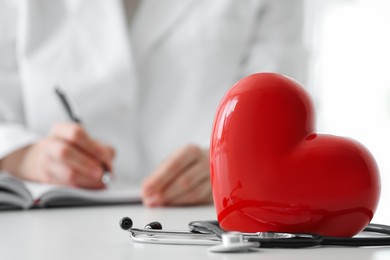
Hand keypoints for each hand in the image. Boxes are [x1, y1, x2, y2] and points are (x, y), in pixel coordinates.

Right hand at [0, 122, 114, 188]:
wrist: (48, 159)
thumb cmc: (75, 149)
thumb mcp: (90, 143)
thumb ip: (104, 151)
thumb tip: (109, 167)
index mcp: (61, 130)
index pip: (75, 133)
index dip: (91, 146)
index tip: (102, 156)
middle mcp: (50, 144)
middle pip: (65, 152)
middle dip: (86, 164)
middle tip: (100, 172)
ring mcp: (46, 162)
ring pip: (66, 173)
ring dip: (87, 179)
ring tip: (100, 181)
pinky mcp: (47, 179)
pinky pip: (66, 186)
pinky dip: (82, 187)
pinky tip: (92, 186)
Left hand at [142, 144, 212, 205]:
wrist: (213, 160)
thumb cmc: (190, 161)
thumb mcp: (175, 159)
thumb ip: (160, 173)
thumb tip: (146, 189)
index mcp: (192, 151)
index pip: (174, 166)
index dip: (159, 179)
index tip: (146, 189)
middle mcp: (206, 162)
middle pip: (185, 181)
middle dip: (165, 193)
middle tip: (150, 200)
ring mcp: (215, 177)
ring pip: (194, 193)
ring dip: (173, 201)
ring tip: (159, 202)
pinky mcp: (217, 190)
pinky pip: (200, 200)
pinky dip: (184, 204)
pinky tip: (173, 204)